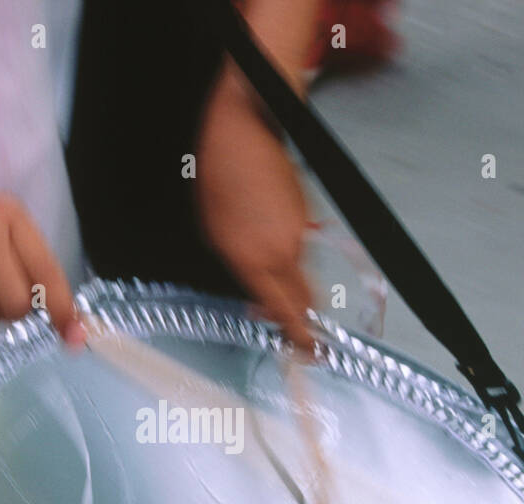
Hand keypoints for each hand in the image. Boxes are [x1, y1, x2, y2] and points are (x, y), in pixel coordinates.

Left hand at [195, 73, 314, 351]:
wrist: (242, 130)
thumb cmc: (216, 179)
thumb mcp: (215, 236)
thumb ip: (242, 275)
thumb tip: (258, 303)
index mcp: (256, 259)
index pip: (287, 312)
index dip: (299, 337)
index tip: (307, 354)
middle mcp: (285, 249)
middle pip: (306, 301)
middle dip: (301, 319)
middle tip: (294, 332)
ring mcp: (301, 231)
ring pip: (304, 274)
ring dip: (292, 285)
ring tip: (269, 279)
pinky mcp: (308, 215)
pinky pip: (303, 248)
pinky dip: (292, 256)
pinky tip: (271, 244)